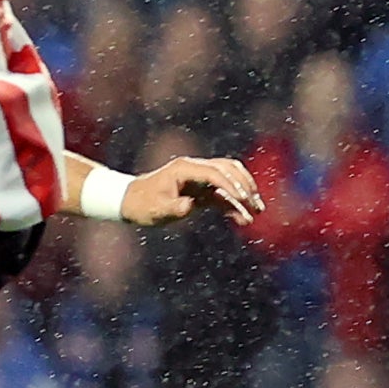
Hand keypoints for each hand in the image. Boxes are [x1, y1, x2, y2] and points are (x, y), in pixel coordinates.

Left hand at [122, 156, 264, 226]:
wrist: (131, 202)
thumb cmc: (142, 204)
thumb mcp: (156, 209)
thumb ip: (174, 207)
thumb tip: (190, 205)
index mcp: (184, 169)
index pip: (214, 173)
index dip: (230, 185)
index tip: (243, 199)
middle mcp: (194, 169)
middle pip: (228, 170)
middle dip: (245, 186)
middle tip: (256, 205)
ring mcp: (199, 178)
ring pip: (230, 179)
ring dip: (245, 192)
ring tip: (258, 209)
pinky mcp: (200, 190)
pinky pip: (222, 194)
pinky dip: (234, 204)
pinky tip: (243, 218)